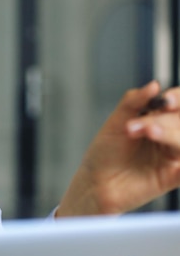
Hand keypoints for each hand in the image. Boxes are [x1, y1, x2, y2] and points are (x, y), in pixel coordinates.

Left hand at [56, 80, 179, 216]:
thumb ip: (133, 102)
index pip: (177, 103)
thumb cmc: (105, 152)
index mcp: (158, 119)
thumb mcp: (116, 122)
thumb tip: (154, 85)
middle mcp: (168, 135)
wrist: (95, 182)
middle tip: (136, 126)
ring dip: (168, 133)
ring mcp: (172, 156)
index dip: (177, 98)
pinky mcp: (172, 176)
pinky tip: (176, 162)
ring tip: (146, 131)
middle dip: (163, 120)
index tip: (166, 100)